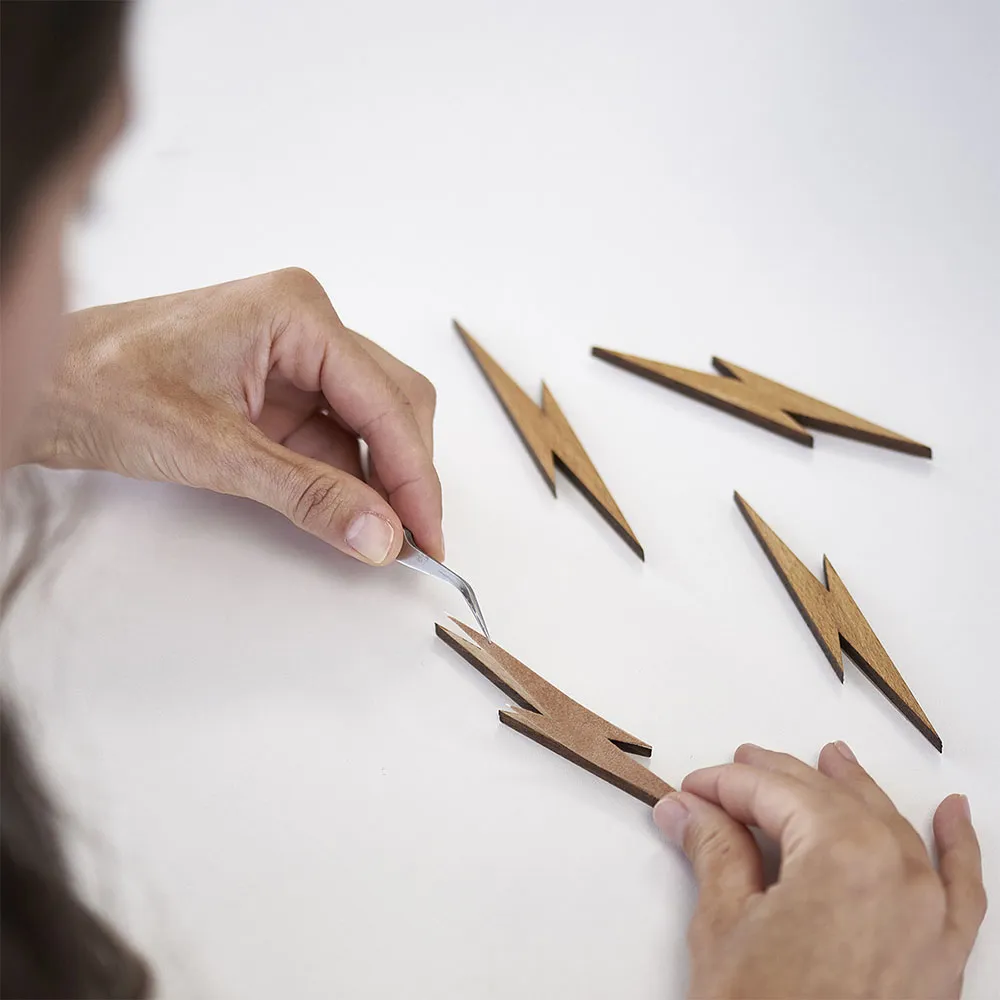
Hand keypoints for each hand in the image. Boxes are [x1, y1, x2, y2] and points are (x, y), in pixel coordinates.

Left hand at [28, 268, 442, 564]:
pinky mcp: (278, 391)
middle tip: (411, 541)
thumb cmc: (103, 389)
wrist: (41, 389)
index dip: (415, 476)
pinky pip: (334, 436)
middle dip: (406, 474)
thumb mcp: (216, 452)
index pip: (387, 401)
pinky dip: (345, 478)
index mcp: (299, 314)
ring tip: (381, 537)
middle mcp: (306, 327)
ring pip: (370, 423)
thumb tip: (381, 535)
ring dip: (377, 480)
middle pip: (394, 404)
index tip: (429, 536)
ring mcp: (293, 359)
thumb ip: (309, 495)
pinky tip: (347, 513)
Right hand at [654, 742, 985, 998]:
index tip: (696, 790)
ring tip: (832, 759)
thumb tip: (689, 810)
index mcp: (841, 856)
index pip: (774, 794)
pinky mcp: (944, 957)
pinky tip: (953, 813)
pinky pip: (963, 887)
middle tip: (738, 772)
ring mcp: (929, 916)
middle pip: (831, 800)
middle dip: (777, 781)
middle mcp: (898, 874)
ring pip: (891, 827)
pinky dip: (959, 846)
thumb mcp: (723, 927)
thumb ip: (713, 851)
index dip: (726, 786)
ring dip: (856, 790)